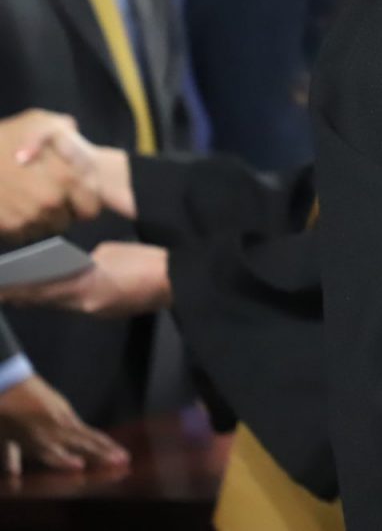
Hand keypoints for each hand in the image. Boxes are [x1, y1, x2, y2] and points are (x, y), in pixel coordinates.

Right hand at [0, 111, 102, 240]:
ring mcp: (27, 218)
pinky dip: (20, 224)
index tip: (71, 191)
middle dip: (61, 210)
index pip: (91, 207)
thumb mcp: (40, 122)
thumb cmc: (4, 138)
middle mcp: (50, 202)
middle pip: (67, 221)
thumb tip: (78, 147)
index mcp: (66, 177)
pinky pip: (24, 235)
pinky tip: (12, 205)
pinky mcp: (8, 229)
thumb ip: (68, 133)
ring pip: (46, 230)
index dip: (82, 200)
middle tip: (44, 191)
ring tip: (26, 197)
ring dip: (40, 219)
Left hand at [0, 242, 170, 318]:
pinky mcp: (108, 312)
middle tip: (2, 292)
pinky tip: (54, 294)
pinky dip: (61, 300)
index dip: (17, 289)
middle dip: (24, 296)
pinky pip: (77, 305)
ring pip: (61, 304)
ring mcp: (97, 311)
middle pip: (47, 300)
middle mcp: (85, 305)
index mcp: (85, 287)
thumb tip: (74, 267)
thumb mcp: (111, 252)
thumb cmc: (147, 260)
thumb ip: (86, 261)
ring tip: (19, 294)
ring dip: (41, 299)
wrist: (179, 282)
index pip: (41, 288)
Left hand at [0, 374, 128, 472]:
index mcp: (34, 439)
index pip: (54, 454)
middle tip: (122, 461)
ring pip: (89, 436)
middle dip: (102, 453)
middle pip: (82, 443)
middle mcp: (52, 430)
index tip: (81, 466)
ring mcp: (62, 418)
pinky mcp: (66, 409)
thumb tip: (13, 475)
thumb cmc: (4, 413)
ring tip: (123, 455)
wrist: (9, 383)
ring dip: (107, 446)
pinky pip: (84, 427)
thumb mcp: (4, 437)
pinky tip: (108, 444)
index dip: (66, 461)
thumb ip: (11, 455)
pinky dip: (98, 438)